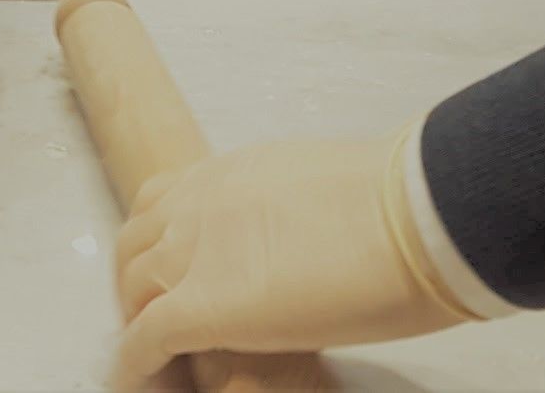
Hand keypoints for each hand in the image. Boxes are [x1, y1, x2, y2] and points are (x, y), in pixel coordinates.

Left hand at [113, 128, 477, 384]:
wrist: (412, 216)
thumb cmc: (399, 201)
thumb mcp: (325, 188)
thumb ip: (294, 209)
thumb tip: (307, 232)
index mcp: (230, 173)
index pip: (164, 200)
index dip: (160, 239)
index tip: (175, 268)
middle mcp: (196, 204)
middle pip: (135, 245)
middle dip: (139, 279)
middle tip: (155, 312)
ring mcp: (190, 254)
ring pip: (131, 289)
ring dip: (136, 317)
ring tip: (153, 351)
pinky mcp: (197, 307)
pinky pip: (143, 341)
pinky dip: (136, 364)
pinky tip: (146, 380)